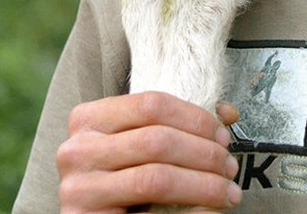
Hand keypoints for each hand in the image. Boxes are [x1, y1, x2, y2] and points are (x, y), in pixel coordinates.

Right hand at [56, 92, 242, 212]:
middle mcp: (76, 151)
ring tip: (227, 193)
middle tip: (230, 168)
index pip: (151, 104)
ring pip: (155, 179)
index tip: (223, 137)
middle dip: (205, 154)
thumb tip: (228, 113)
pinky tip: (208, 212)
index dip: (196, 119)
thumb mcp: (141, 146)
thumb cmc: (124, 181)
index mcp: (88, 119)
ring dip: (203, 185)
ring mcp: (78, 190)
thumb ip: (176, 126)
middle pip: (157, 140)